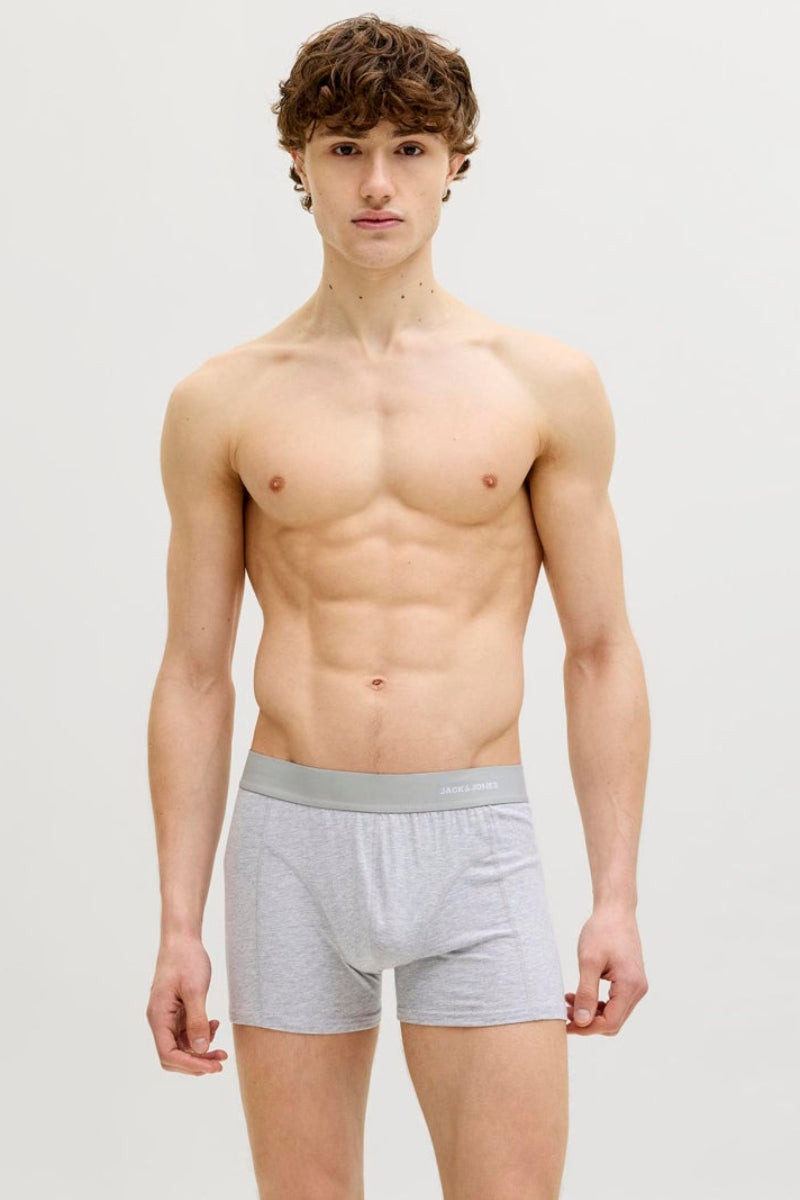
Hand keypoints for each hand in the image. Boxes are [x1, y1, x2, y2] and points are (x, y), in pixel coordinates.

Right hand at [146, 935, 228, 1074]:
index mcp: (158, 1017)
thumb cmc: (186, 959)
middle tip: (220, 1062)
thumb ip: (197, 1021)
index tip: (213, 1067)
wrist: (182, 938)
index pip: (168, 1054)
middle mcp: (160, 1020)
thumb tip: (200, 1050)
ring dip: (201, 1049)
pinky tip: (214, 1024)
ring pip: (182, 1045)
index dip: (190, 1064)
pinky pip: (187, 1032)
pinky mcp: (177, 1010)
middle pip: (174, 1054)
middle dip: (197, 1061)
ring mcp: (168, 1016)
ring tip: (221, 1048)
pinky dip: (201, 1033)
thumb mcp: (195, 990)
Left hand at [565, 905, 647, 1034]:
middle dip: (588, 1022)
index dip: (587, 1028)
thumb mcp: (589, 961)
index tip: (566, 1024)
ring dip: (591, 1013)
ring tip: (568, 1001)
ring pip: (614, 1014)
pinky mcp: (631, 981)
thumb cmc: (602, 931)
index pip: (611, 1022)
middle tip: (564, 1012)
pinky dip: (597, 1003)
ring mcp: (636, 986)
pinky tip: (578, 994)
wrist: (615, 910)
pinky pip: (615, 1002)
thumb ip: (586, 993)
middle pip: (613, 1022)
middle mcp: (638, 989)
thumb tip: (582, 1022)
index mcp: (630, 985)